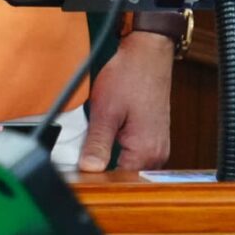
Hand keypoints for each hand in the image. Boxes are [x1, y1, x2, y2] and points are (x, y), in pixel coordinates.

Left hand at [78, 31, 173, 171]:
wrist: (148, 54)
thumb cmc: (129, 77)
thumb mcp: (105, 111)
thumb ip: (97, 143)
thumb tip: (88, 169)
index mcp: (146, 151)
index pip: (117, 180)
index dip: (95, 177)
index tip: (76, 171)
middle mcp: (158, 155)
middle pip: (125, 175)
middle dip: (103, 169)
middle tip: (80, 157)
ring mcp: (159, 147)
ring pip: (129, 165)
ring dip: (111, 159)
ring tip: (93, 146)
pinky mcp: (155, 139)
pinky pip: (135, 154)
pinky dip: (120, 150)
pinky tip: (107, 139)